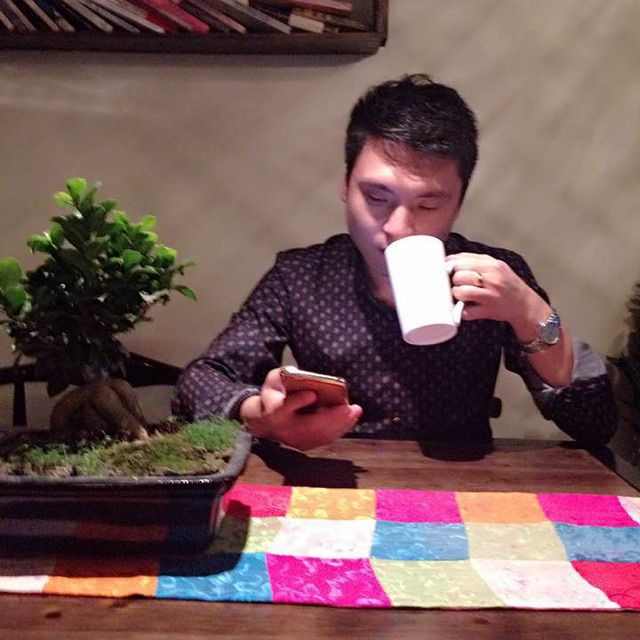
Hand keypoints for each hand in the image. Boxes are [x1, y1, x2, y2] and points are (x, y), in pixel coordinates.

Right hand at [239, 367, 362, 450]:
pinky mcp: (303, 445)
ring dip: (339, 425)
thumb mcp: (276, 379)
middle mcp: (282, 428)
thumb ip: (287, 376)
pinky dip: (339, 429)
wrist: (264, 419)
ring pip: (318, 435)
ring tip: (354, 412)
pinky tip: (350, 419)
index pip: (282, 407)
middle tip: (349, 407)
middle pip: (308, 426)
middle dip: (330, 417)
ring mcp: (293, 440)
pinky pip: (323, 439)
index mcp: (273, 409)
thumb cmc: (275, 393)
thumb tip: (309, 379)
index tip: (312, 394)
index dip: (297, 401)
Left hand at [445, 252, 549, 338]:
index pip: (462, 261)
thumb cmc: (505, 284)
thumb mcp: (495, 266)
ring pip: (461, 292)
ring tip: (460, 295)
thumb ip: (474, 260)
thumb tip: (449, 259)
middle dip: (453, 281)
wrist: (524, 304)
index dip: (450, 267)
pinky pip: (466, 311)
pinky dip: (461, 311)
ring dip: (456, 294)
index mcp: (492, 265)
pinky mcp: (488, 311)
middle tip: (457, 284)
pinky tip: (465, 307)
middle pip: (459, 276)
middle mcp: (493, 279)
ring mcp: (491, 296)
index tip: (447, 271)